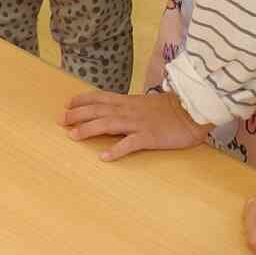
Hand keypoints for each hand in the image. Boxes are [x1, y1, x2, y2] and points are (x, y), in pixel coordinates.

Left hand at [63, 89, 211, 159]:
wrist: (194, 109)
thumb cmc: (174, 108)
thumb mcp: (149, 103)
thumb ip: (133, 106)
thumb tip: (119, 110)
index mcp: (129, 101)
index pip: (100, 97)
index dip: (82, 100)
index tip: (67, 104)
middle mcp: (130, 110)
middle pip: (98, 110)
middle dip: (78, 115)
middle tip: (61, 121)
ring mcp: (139, 123)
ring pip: (108, 124)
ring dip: (89, 130)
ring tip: (73, 136)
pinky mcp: (150, 137)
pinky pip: (130, 143)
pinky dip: (116, 150)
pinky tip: (104, 157)